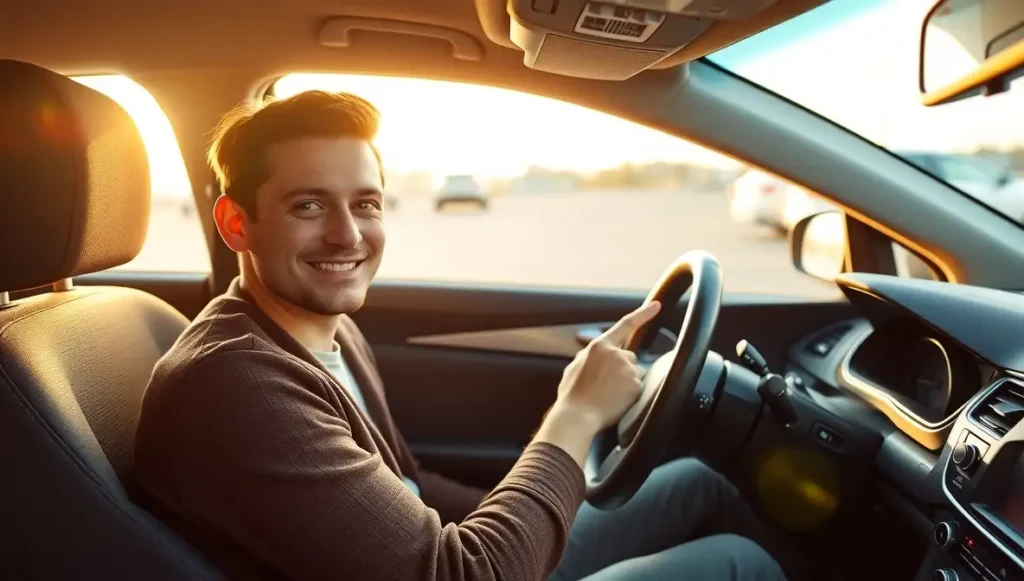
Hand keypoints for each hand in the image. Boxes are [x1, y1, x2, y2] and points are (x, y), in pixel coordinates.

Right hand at [555, 301, 661, 429]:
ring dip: (626, 382)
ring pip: (634, 373)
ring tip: (608, 395)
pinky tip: (615, 401)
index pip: (625, 325)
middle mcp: (616, 354)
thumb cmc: (572, 395)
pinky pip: (638, 388)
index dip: (643, 314)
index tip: (657, 305)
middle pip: (629, 357)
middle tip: (605, 385)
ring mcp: (627, 369)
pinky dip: (630, 395)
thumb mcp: (574, 367)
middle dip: (622, 368)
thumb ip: (589, 356)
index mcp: (599, 347)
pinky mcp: (635, 385)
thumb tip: (596, 355)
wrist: (577, 416)